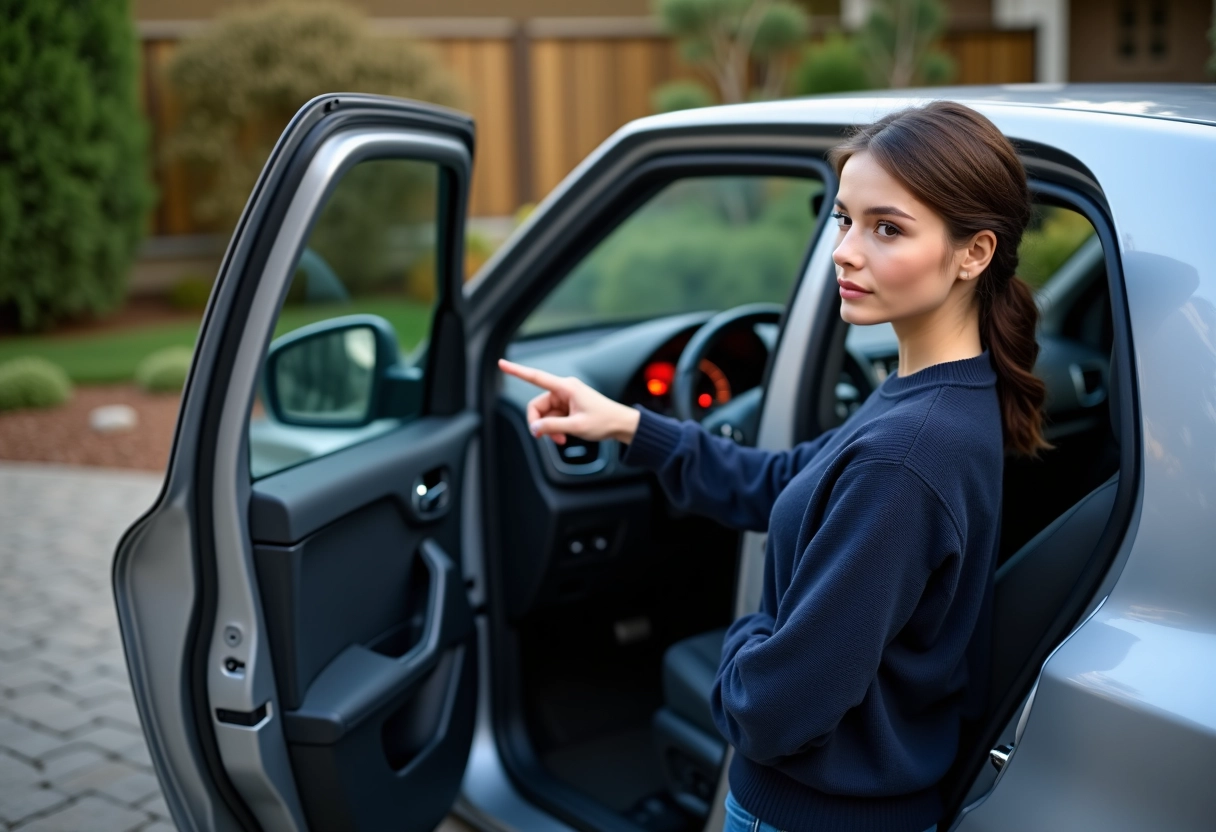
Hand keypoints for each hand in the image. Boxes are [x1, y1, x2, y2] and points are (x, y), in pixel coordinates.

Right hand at [498, 358, 639, 444]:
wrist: (621, 424)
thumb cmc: (604, 421)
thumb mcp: (576, 427)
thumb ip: (552, 427)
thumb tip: (534, 428)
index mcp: (566, 387)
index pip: (536, 377)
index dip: (517, 371)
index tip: (501, 364)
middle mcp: (564, 389)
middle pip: (537, 405)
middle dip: (540, 423)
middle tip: (546, 439)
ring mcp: (566, 398)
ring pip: (545, 414)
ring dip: (549, 428)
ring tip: (561, 439)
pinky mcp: (568, 406)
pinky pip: (553, 417)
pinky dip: (555, 428)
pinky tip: (564, 436)